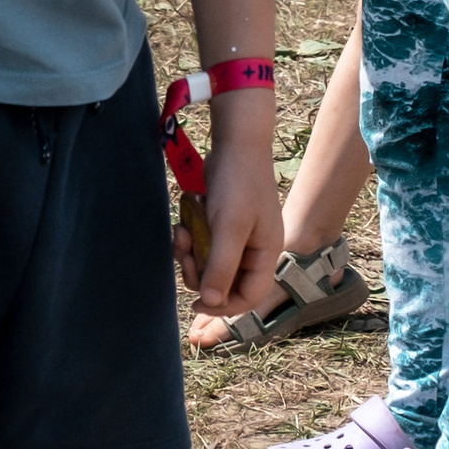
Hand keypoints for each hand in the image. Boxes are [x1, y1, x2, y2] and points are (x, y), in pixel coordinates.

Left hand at [189, 102, 283, 315]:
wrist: (235, 142)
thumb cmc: (238, 183)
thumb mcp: (229, 226)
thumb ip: (221, 265)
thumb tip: (211, 303)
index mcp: (265, 253)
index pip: (248, 297)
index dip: (223, 307)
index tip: (196, 303)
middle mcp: (254, 249)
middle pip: (224, 283)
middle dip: (199, 272)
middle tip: (185, 251)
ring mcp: (237, 236)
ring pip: (209, 263)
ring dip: (191, 252)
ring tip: (182, 231)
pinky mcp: (221, 224)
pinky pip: (203, 244)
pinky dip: (191, 237)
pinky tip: (184, 220)